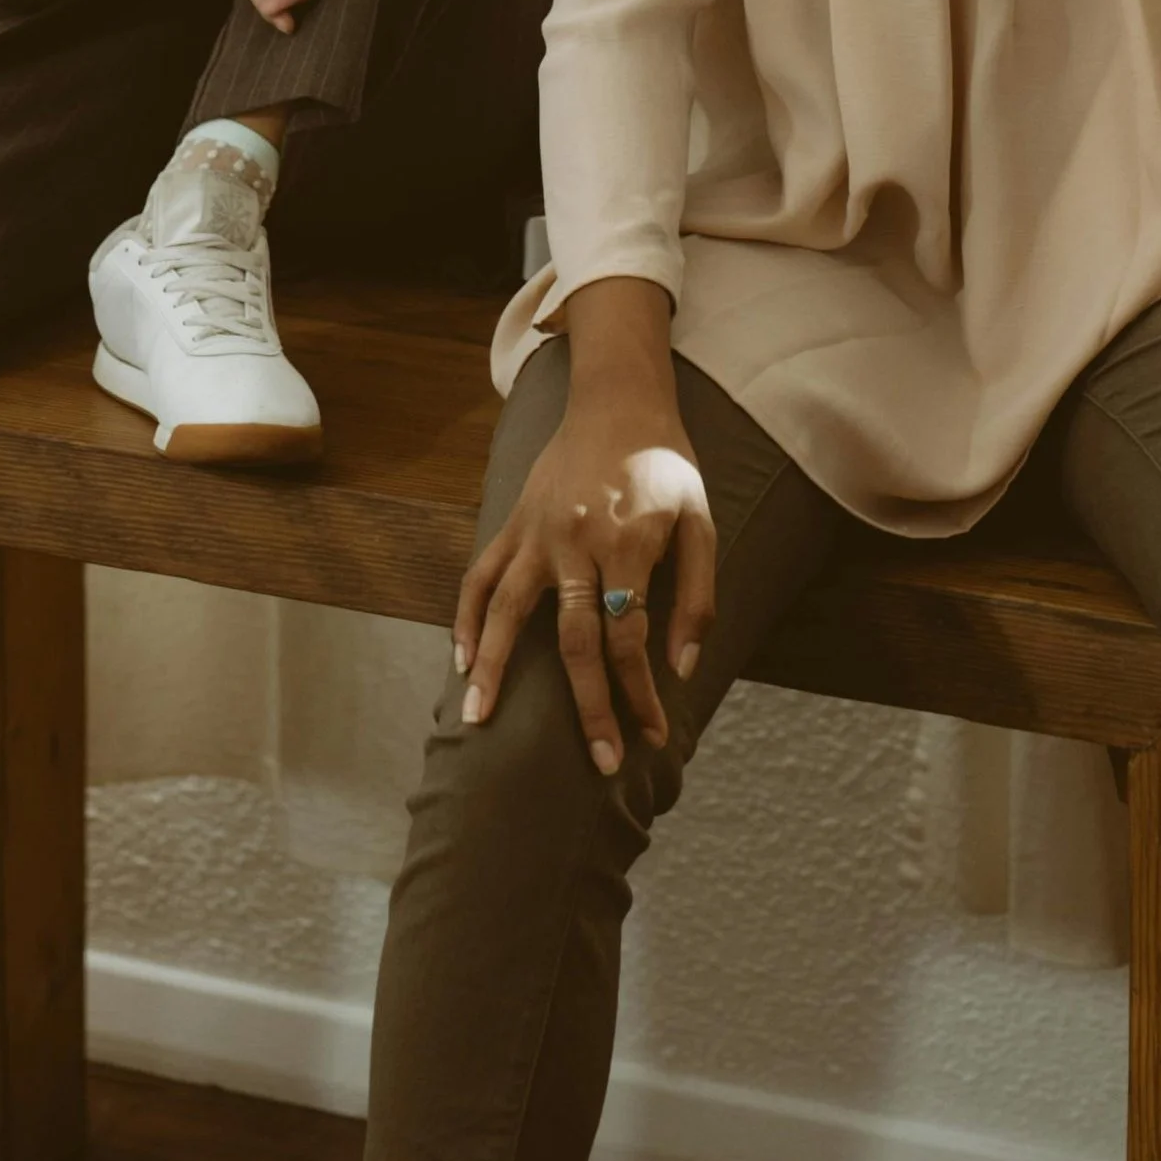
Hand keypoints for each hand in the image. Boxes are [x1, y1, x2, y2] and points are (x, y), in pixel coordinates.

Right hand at [455, 360, 716, 775]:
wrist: (619, 400)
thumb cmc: (665, 465)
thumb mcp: (701, 521)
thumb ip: (697, 595)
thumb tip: (682, 666)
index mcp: (627, 542)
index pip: (630, 636)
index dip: (642, 691)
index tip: (654, 734)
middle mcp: (575, 540)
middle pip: (574, 639)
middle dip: (588, 705)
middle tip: (599, 760)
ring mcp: (536, 532)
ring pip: (505, 610)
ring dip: (492, 668)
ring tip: (477, 721)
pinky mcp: (513, 522)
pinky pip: (479, 575)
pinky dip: (465, 618)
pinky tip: (460, 661)